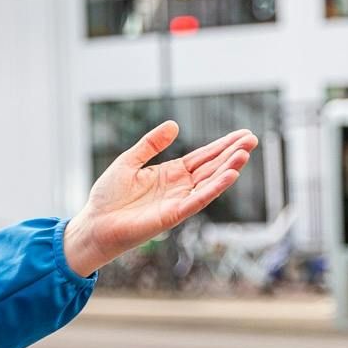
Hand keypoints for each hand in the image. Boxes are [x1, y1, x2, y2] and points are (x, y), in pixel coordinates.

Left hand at [63, 122, 257, 276]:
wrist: (95, 223)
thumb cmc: (108, 196)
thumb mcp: (128, 162)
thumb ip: (150, 144)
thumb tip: (174, 124)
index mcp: (169, 173)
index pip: (202, 156)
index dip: (221, 145)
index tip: (242, 134)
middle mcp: (179, 186)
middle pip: (211, 167)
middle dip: (231, 153)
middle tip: (252, 139)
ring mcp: (178, 200)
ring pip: (209, 182)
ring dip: (228, 168)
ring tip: (245, 153)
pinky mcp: (173, 214)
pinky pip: (198, 200)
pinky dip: (214, 188)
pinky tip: (230, 175)